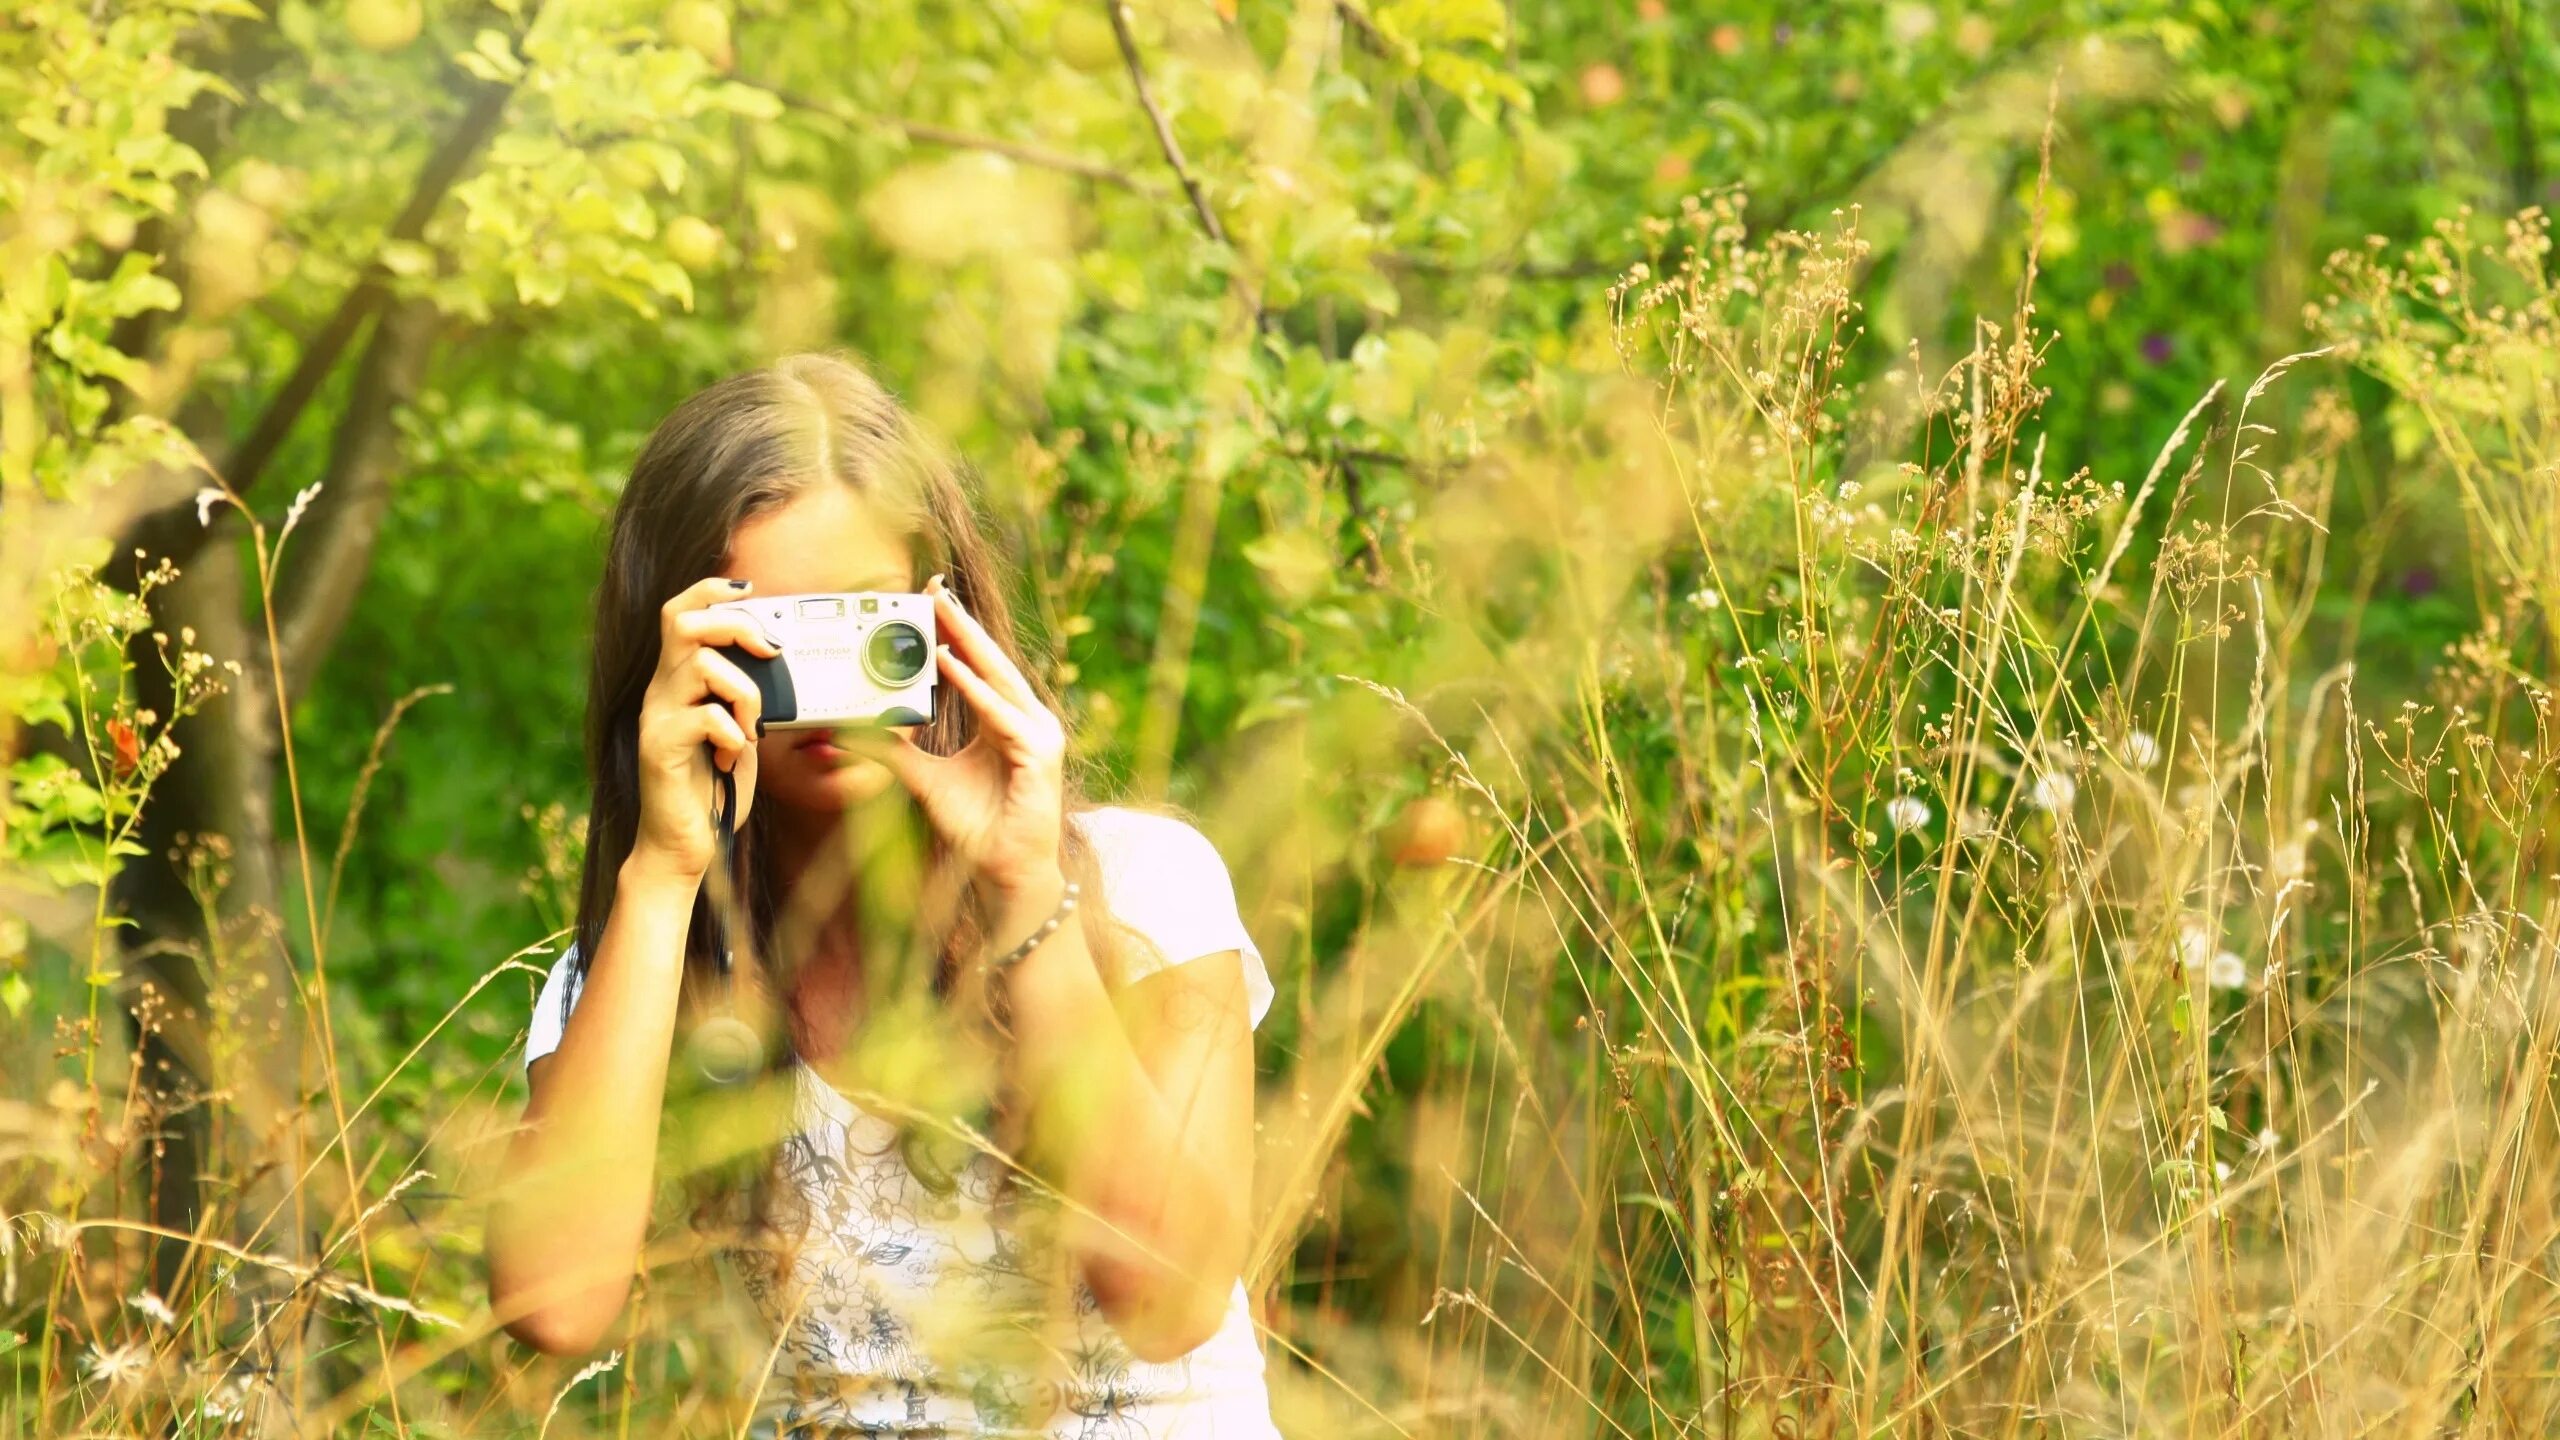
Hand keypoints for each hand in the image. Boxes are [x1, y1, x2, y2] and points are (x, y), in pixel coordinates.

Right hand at [628, 576, 780, 884]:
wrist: (683, 845)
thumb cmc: (713, 788)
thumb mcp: (739, 728)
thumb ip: (747, 693)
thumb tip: (781, 659)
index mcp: (677, 682)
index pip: (678, 612)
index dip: (709, 589)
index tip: (750, 589)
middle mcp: (660, 693)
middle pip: (684, 622)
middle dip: (737, 627)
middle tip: (770, 655)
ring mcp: (656, 719)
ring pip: (702, 665)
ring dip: (745, 691)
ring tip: (752, 727)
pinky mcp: (660, 750)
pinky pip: (705, 717)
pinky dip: (732, 733)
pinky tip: (733, 757)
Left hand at [851, 574, 1067, 903]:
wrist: (1005, 872)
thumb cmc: (977, 828)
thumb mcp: (925, 781)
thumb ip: (895, 753)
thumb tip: (855, 732)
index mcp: (1005, 722)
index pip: (980, 667)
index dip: (957, 633)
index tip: (930, 601)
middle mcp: (1026, 721)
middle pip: (991, 663)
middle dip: (962, 625)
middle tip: (934, 589)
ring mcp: (1038, 735)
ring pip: (997, 680)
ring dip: (967, 645)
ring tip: (940, 613)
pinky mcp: (1038, 754)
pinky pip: (999, 715)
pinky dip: (974, 689)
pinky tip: (948, 665)